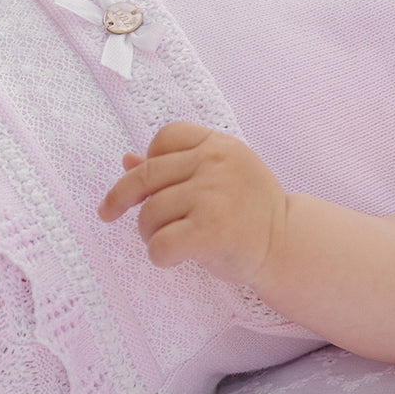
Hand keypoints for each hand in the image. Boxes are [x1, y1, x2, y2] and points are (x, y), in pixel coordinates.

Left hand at [98, 122, 286, 286]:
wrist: (287, 244)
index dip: (148, 159)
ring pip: (150, 213)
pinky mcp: (211, 231)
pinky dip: (159, 255)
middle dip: (120, 197)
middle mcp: (215, 163)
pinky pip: (160, 244)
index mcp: (218, 144)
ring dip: (149, 232)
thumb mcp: (220, 175)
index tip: (143, 181)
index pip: (166, 137)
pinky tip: (174, 256)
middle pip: (147, 175)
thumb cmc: (249, 210)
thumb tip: (127, 160)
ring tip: (170, 239)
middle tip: (108, 213)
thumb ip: (177, 166)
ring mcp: (213, 196)